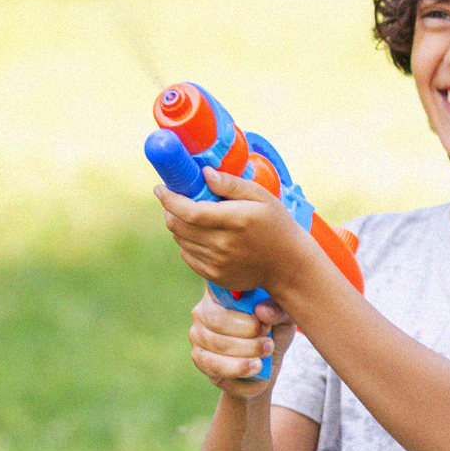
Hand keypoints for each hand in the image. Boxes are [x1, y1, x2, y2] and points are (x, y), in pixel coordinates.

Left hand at [154, 167, 307, 293]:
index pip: (189, 211)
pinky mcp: (214, 276)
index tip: (160, 188)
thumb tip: (204, 174)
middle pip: (178, 226)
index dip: (170, 199)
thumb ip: (231, 184)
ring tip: (194, 217)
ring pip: (180, 240)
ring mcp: (217, 263)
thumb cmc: (276, 225)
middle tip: (176, 199)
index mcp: (235, 220)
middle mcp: (223, 244)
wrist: (288, 266)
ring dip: (179, 226)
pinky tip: (203, 236)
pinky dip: (187, 243)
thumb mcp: (262, 197)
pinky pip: (187, 256)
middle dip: (171, 210)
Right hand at [189, 292, 293, 398]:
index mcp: (221, 292)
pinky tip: (255, 367)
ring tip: (265, 354)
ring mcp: (198, 335)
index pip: (219, 289)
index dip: (243, 306)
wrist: (267, 364)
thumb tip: (262, 311)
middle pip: (216, 320)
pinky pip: (213, 365)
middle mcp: (202, 311)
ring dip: (246, 351)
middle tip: (268, 342)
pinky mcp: (199, 359)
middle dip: (248, 333)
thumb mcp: (284, 318)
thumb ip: (278, 310)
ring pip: (216, 344)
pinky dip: (238, 368)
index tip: (263, 321)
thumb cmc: (273, 332)